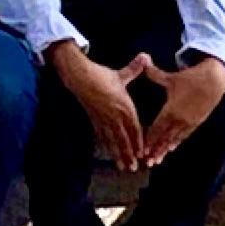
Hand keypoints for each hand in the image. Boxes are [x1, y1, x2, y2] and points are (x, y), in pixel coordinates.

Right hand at [55, 42, 149, 171]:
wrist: (78, 76)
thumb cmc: (100, 75)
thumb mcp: (120, 73)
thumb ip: (134, 68)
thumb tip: (146, 56)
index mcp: (123, 106)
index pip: (134, 127)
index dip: (138, 141)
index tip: (142, 153)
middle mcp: (114, 115)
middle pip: (123, 138)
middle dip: (129, 154)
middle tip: (134, 168)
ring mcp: (103, 119)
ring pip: (112, 140)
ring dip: (118, 154)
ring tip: (123, 167)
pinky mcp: (94, 119)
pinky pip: (101, 136)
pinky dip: (106, 146)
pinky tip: (109, 154)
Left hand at [133, 53, 224, 166]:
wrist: (214, 81)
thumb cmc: (190, 78)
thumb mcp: (171, 78)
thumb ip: (154, 73)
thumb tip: (143, 62)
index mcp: (171, 109)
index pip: (157, 128)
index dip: (149, 140)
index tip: (142, 151)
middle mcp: (179, 119)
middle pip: (165, 138)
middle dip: (156, 150)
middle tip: (148, 163)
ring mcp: (189, 122)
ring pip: (175, 139)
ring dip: (165, 150)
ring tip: (157, 160)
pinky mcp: (196, 122)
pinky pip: (184, 135)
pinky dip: (177, 143)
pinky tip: (171, 149)